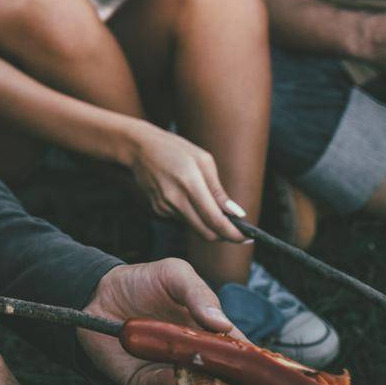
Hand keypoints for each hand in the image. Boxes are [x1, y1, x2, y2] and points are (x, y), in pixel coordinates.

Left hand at [80, 260, 236, 384]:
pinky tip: (174, 376)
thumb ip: (199, 294)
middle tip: (237, 381)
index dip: (250, 362)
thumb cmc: (143, 282)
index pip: (238, 353)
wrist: (98, 293)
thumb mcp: (174, 274)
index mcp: (210, 334)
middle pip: (222, 379)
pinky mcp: (144, 382)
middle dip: (232, 381)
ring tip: (208, 379)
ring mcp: (171, 373)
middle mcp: (195, 358)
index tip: (260, 367)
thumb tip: (224, 325)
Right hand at [122, 122, 246, 242]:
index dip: (233, 233)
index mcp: (190, 183)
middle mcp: (175, 200)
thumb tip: (236, 213)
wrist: (138, 147)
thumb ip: (218, 190)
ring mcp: (164, 207)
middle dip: (224, 235)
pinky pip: (183, 220)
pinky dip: (194, 216)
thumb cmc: (173, 148)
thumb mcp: (203, 160)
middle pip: (206, 233)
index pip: (215, 220)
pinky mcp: (158, 210)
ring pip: (195, 228)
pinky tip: (191, 198)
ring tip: (213, 206)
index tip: (247, 237)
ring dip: (209, 224)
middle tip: (236, 229)